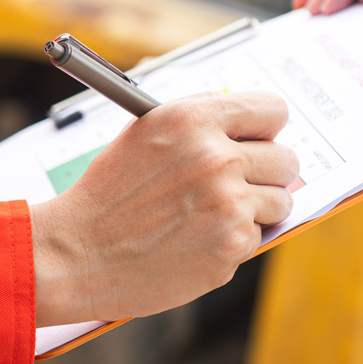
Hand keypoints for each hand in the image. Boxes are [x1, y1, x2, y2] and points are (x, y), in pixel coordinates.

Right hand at [29, 91, 298, 325]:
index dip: (266, 127)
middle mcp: (217, 158)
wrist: (75, 253)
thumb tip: (247, 118)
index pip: (272, 110)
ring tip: (211, 216)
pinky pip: (255, 238)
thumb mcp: (146, 132)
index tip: (258, 140)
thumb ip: (200, 118)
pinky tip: (194, 242)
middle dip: (268, 172)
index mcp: (195, 119)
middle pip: (287, 159)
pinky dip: (232, 243)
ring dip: (255, 210)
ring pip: (280, 202)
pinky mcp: (231, 248)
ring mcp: (229, 206)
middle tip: (241, 183)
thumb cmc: (108, 193)